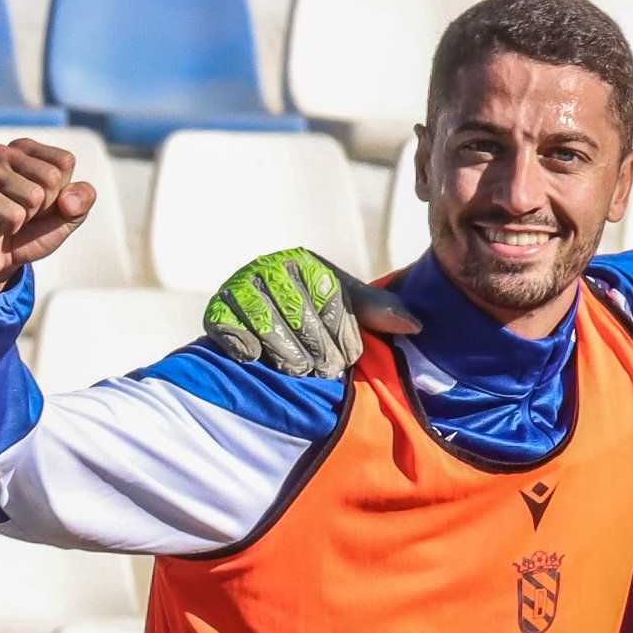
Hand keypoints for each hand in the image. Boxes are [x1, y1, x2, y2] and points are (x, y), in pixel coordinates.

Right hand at [0, 139, 96, 291]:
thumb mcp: (68, 214)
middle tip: (24, 211)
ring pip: (34, 196)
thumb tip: (69, 200)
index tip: (43, 200)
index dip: (62, 189)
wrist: (0, 258)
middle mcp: (3, 152)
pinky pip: (15, 215)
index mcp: (26, 148)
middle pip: (51, 177)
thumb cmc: (32, 228)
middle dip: (45, 205)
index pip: (64, 161)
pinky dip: (11, 227)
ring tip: (9, 217)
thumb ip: (83, 199)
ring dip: (27, 217)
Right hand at [202, 247, 420, 378]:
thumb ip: (381, 312)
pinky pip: (239, 342)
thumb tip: (416, 326)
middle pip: (304, 323)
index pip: (332, 305)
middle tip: (324, 369)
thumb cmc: (318, 315)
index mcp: (305, 264)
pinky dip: (255, 356)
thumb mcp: (351, 308)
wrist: (268, 323)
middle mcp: (268, 268)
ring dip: (292, 361)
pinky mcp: (216, 312)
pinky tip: (263, 358)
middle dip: (321, 356)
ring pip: (273, 335)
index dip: (345, 339)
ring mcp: (239, 288)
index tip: (348, 356)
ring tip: (299, 367)